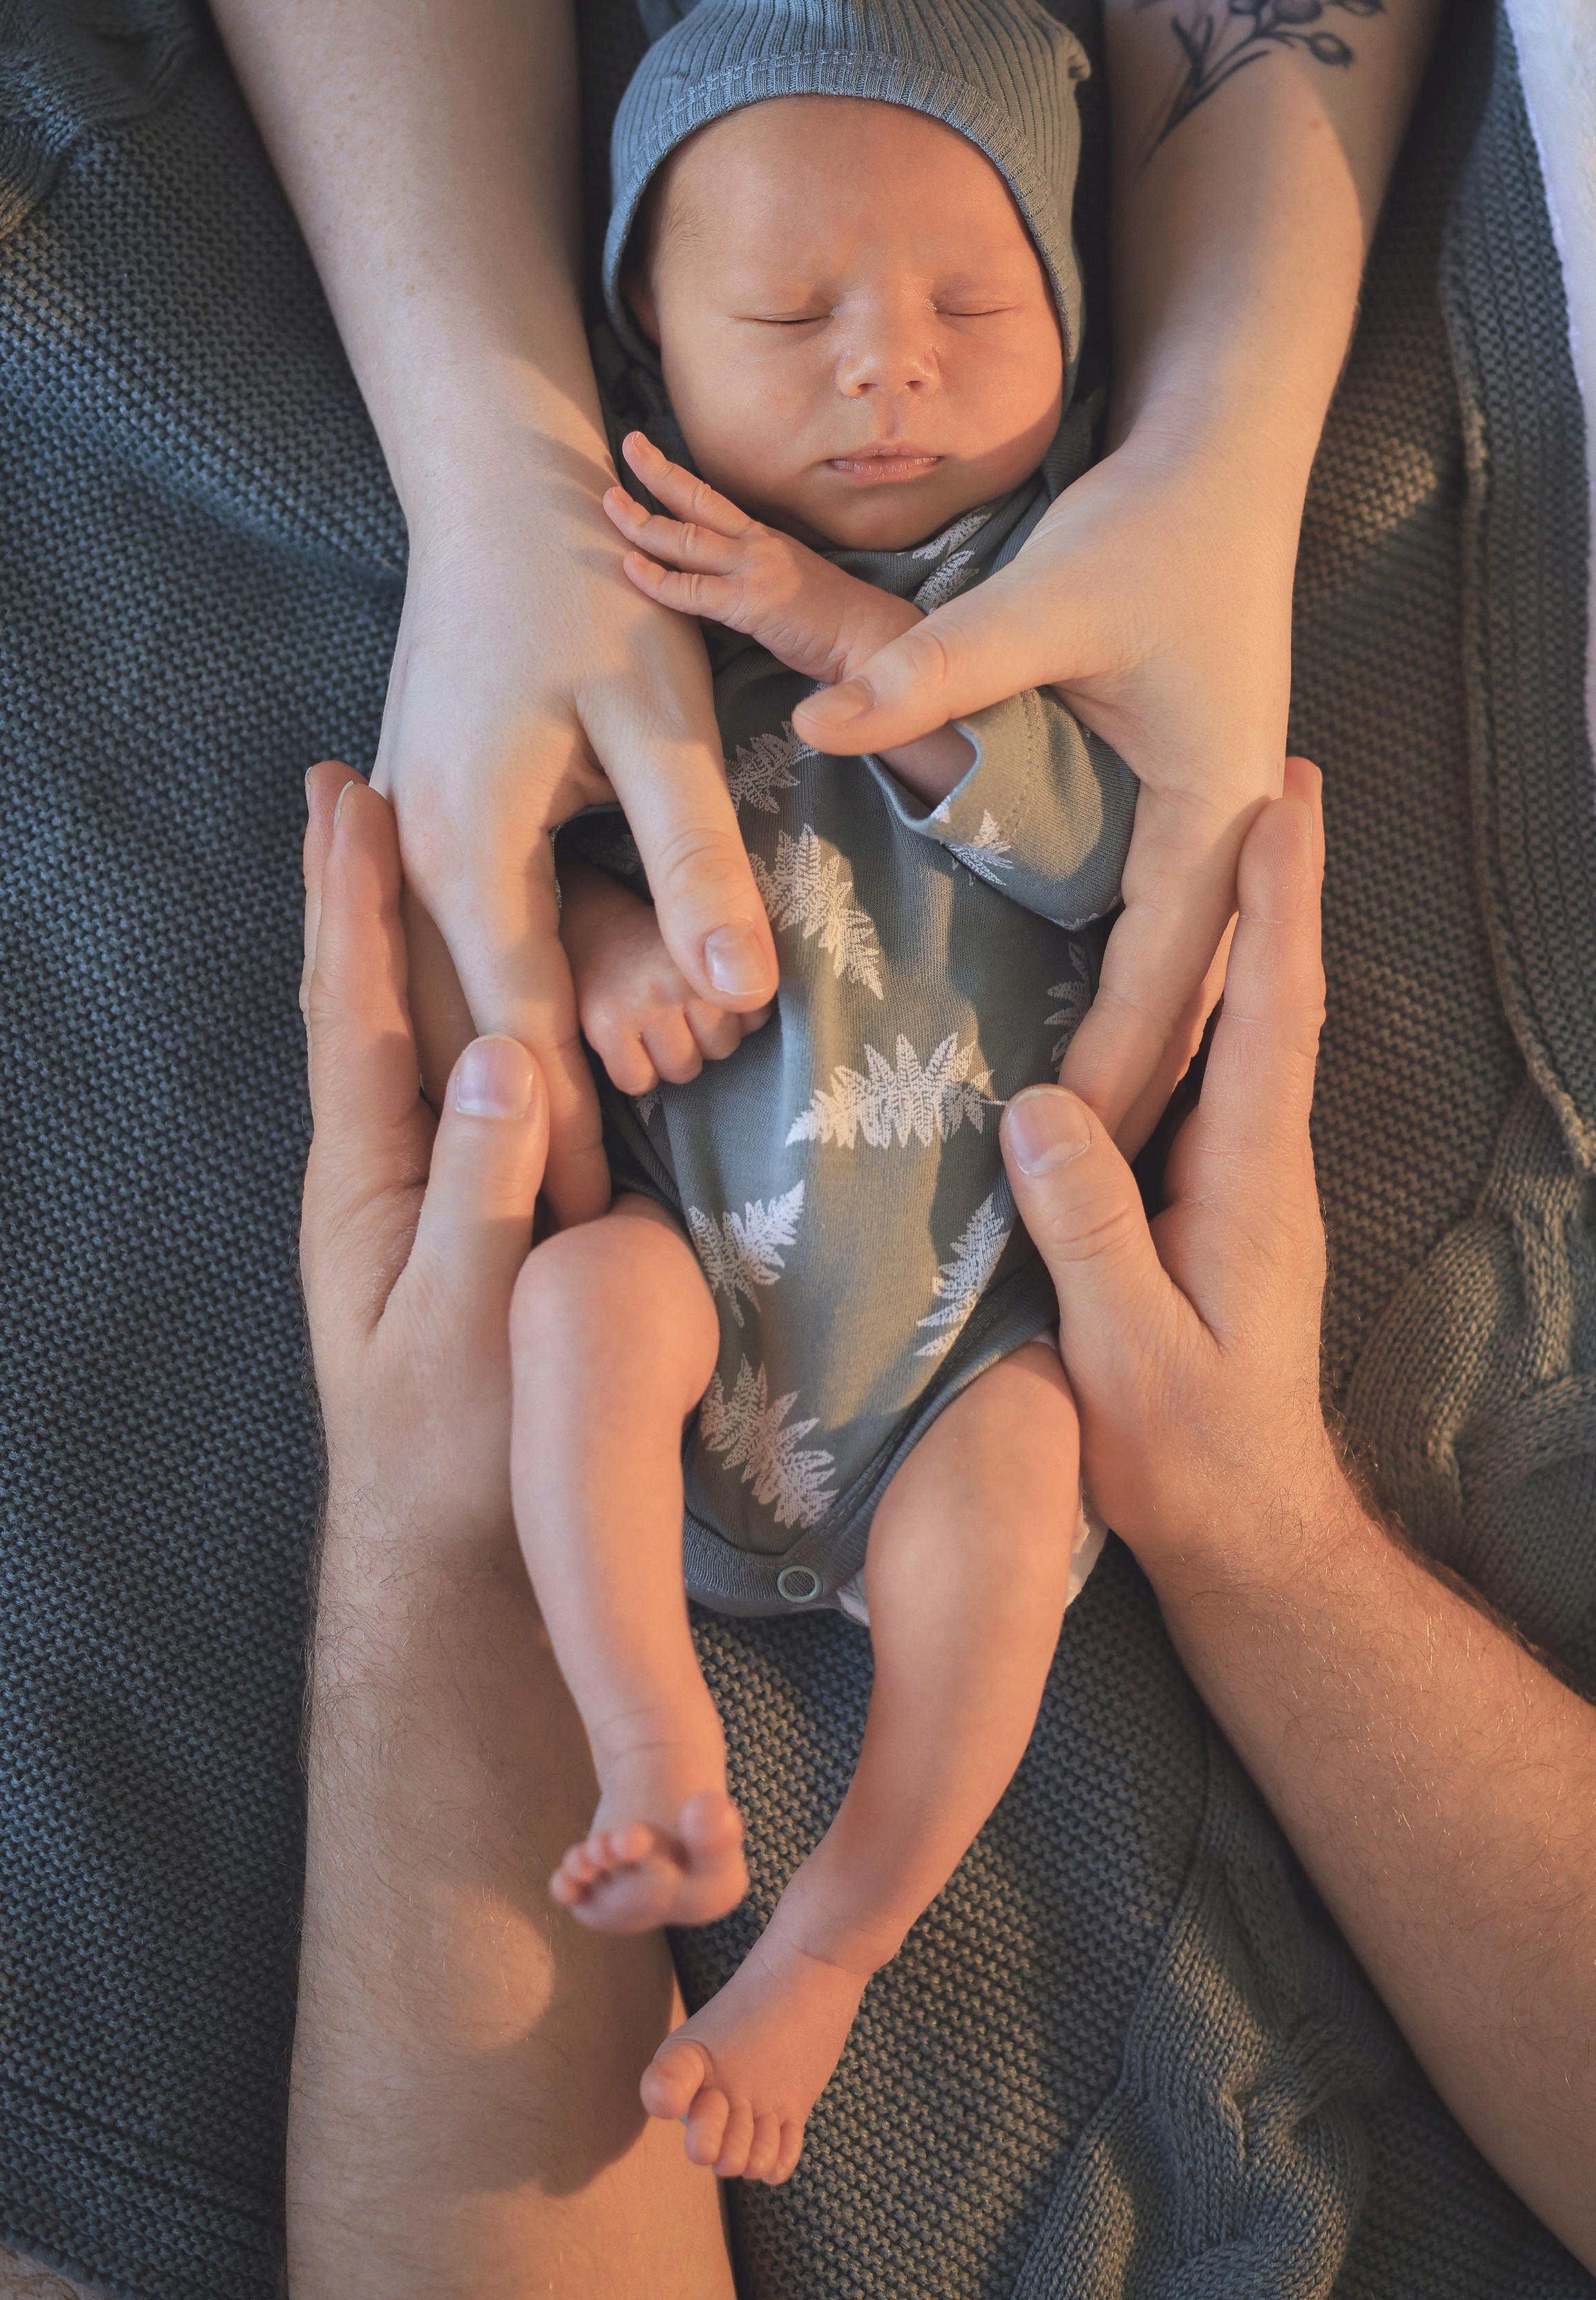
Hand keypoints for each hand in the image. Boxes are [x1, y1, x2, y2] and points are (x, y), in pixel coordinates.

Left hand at [300, 759, 557, 1540]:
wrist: (450, 1555)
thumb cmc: (459, 1450)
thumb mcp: (473, 1320)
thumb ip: (484, 1191)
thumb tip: (505, 1055)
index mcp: (365, 1181)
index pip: (358, 1012)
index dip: (354, 901)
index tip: (351, 797)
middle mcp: (375, 1170)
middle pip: (362, 1001)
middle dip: (353, 891)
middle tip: (349, 782)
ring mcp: (410, 1195)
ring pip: (403, 1038)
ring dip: (399, 936)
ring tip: (397, 850)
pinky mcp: (459, 1221)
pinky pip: (449, 1088)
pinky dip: (451, 1011)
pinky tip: (468, 984)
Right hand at [374, 471, 778, 1230]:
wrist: (499, 484)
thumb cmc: (588, 587)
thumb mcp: (657, 718)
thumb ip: (695, 855)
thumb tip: (740, 988)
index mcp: (467, 850)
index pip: (519, 1031)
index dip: (564, 1136)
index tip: (602, 1239)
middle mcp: (418, 859)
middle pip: (469, 1032)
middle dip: (526, 1127)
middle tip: (587, 1241)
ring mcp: (412, 839)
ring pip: (450, 995)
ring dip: (505, 1071)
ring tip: (562, 1178)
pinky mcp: (431, 818)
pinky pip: (452, 942)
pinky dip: (492, 1003)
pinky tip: (536, 1054)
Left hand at [608, 433, 921, 683]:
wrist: (870, 639)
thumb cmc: (832, 622)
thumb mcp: (784, 590)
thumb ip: (743, 585)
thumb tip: (702, 596)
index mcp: (765, 539)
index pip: (713, 501)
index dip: (677, 478)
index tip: (648, 456)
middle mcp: (757, 545)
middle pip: (697, 500)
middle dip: (656, 471)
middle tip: (627, 447)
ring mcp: (754, 571)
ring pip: (686, 538)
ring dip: (642, 521)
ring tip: (610, 504)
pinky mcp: (751, 604)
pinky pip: (692, 590)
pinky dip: (657, 579)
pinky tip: (630, 566)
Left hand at [795, 424, 1300, 1146]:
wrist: (1225, 466)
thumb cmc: (1152, 531)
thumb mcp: (1047, 600)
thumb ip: (936, 669)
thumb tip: (818, 724)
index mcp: (1217, 816)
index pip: (1166, 982)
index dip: (1114, 1077)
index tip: (1054, 1158)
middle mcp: (1230, 836)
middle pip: (1183, 1002)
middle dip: (1130, 1100)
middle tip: (1054, 1198)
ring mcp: (1215, 825)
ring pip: (1177, 973)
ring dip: (1132, 1054)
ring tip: (1065, 1148)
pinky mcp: (1186, 805)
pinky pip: (1157, 925)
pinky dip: (1125, 989)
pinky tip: (1076, 1031)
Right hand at [999, 761, 1348, 1581]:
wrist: (1249, 1529)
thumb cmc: (1188, 1457)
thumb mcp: (1127, 1355)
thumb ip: (1091, 1236)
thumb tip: (1040, 1106)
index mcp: (1251, 1181)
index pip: (1271, 1015)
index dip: (1278, 904)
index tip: (1284, 798)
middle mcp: (1260, 1160)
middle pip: (1272, 994)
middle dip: (1277, 881)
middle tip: (1274, 766)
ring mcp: (1243, 1180)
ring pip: (1245, 1029)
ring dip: (1245, 928)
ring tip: (1227, 833)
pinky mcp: (1213, 1201)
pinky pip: (1211, 1073)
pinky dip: (1207, 997)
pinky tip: (1169, 974)